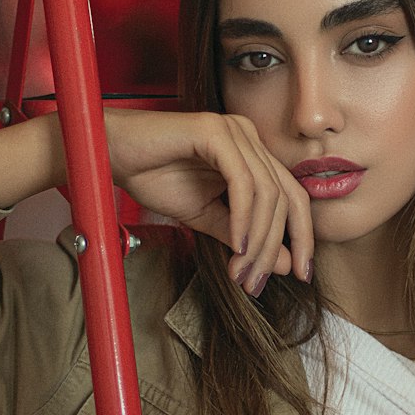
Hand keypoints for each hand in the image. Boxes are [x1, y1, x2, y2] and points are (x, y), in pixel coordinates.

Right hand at [104, 107, 313, 292]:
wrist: (112, 155)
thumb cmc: (154, 178)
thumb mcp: (206, 217)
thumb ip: (245, 237)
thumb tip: (286, 264)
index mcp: (252, 154)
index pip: (292, 197)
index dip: (302, 237)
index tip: (301, 274)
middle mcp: (249, 137)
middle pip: (285, 198)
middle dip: (276, 247)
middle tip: (257, 283)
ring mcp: (235, 131)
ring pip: (267, 194)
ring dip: (258, 240)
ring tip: (241, 271)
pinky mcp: (216, 132)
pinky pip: (243, 182)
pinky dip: (243, 218)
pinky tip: (236, 245)